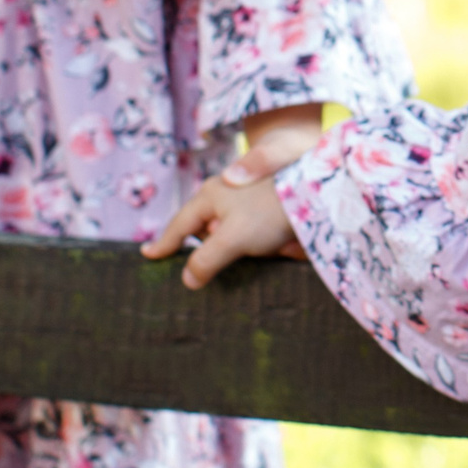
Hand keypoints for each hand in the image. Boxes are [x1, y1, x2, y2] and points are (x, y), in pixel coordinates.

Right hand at [142, 104, 326, 288]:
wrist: (319, 187)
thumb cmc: (270, 210)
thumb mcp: (232, 237)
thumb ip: (206, 259)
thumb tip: (187, 279)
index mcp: (210, 196)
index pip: (180, 225)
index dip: (164, 244)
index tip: (148, 255)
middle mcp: (226, 195)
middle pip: (209, 232)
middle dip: (219, 252)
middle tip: (220, 267)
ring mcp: (249, 202)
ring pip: (238, 237)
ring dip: (251, 251)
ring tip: (270, 251)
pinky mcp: (270, 211)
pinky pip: (261, 237)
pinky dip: (270, 247)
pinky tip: (286, 250)